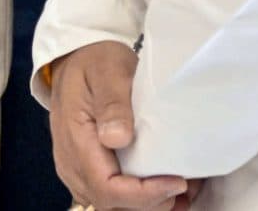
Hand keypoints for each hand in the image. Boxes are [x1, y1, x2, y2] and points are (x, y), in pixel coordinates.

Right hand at [48, 42, 195, 210]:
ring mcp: (75, 170)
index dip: (144, 194)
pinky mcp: (84, 171)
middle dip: (151, 203)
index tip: (177, 181)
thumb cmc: (94, 62)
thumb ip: (112, 103)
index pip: (107, 187)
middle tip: (186, 185)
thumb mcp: (107, 70)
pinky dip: (138, 200)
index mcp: (75, 138)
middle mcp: (71, 162)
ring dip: (147, 204)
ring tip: (180, 188)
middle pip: (110, 204)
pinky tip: (163, 189)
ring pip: (110, 206)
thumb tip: (117, 139)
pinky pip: (109, 198)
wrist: (75, 60)